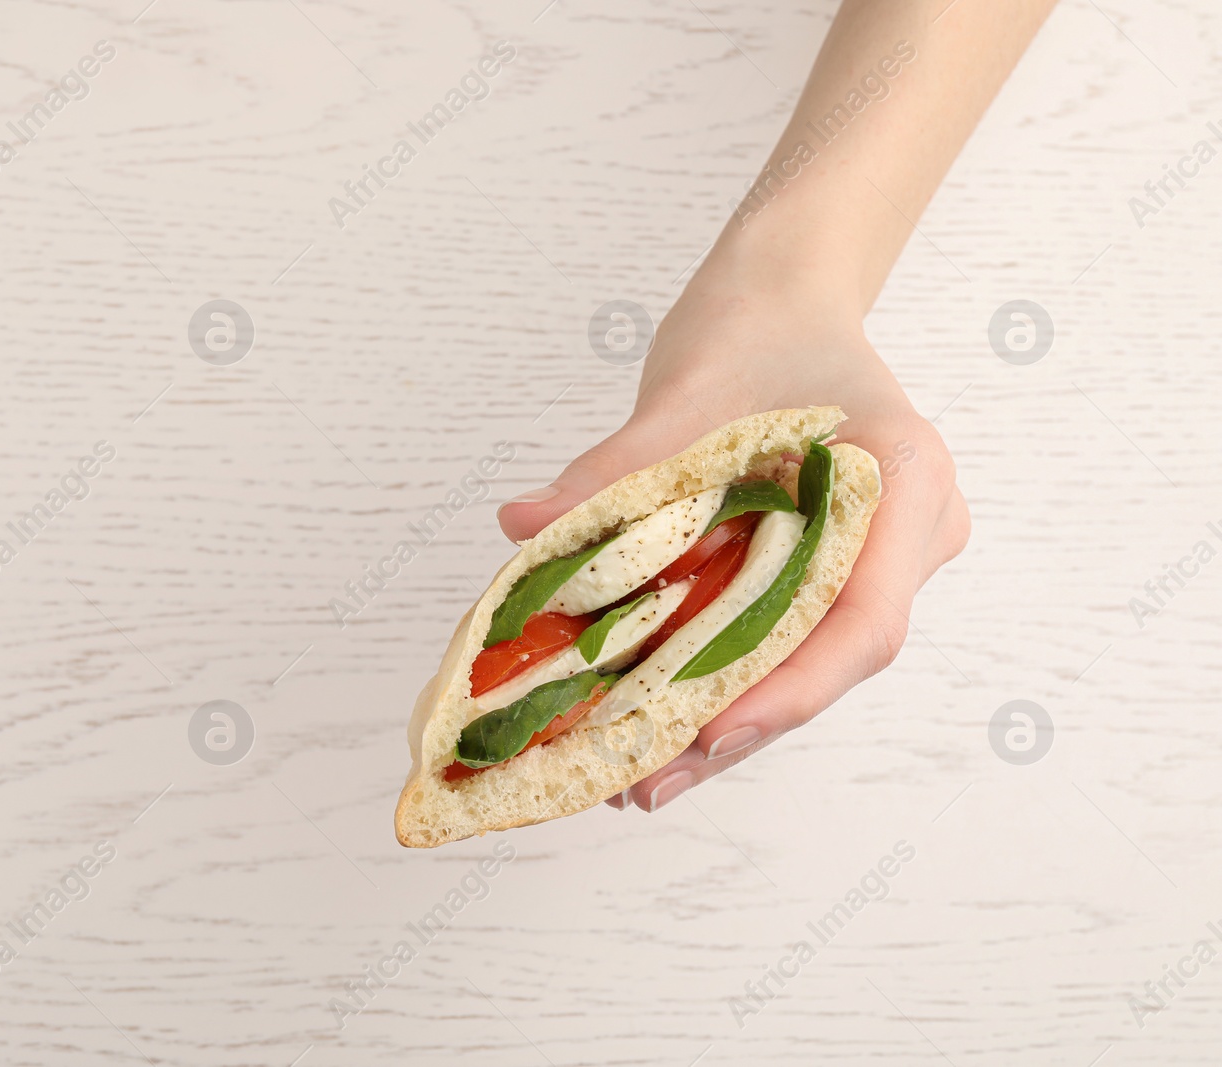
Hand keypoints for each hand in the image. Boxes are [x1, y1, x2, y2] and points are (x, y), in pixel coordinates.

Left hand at [497, 266, 969, 811]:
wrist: (783, 289)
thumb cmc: (755, 321)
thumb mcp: (685, 393)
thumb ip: (613, 469)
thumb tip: (522, 527)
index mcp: (907, 478)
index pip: (864, 619)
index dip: (788, 690)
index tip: (707, 734)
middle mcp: (911, 531)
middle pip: (833, 657)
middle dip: (739, 723)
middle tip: (646, 782)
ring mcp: (882, 553)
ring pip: (809, 658)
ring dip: (725, 712)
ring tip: (638, 773)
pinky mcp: (837, 565)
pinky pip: (786, 632)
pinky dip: (723, 672)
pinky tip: (655, 714)